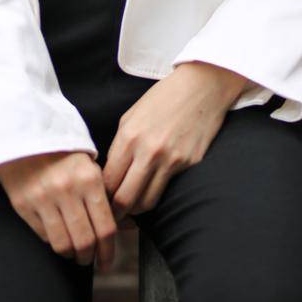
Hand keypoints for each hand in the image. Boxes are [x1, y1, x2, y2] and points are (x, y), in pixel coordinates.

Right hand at [0, 150, 116, 270]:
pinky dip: (54, 242)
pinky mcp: (25, 205)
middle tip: (90, 260)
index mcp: (89, 179)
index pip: (105, 227)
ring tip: (74, 254)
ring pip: (63, 244)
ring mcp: (44, 199)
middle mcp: (68, 190)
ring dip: (72, 255)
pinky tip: (59, 238)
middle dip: (90, 257)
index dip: (108, 251)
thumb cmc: (62, 152)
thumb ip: (101, 194)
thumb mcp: (88, 165)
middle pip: (85, 241)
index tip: (107, 261)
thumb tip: (118, 226)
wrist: (25, 136)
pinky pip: (44, 236)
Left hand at [102, 62, 251, 218]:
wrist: (201, 86)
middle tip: (112, 215)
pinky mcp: (188, 164)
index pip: (108, 181)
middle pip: (124, 199)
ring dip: (135, 209)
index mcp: (129, 136)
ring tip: (130, 208)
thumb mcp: (132, 116)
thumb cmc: (163, 98)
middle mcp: (148, 151)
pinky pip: (165, 190)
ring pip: (145, 202)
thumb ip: (119, 145)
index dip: (101, 195)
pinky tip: (149, 193)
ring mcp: (170, 160)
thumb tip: (109, 174)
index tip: (100, 200)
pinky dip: (154, 196)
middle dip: (115, 212)